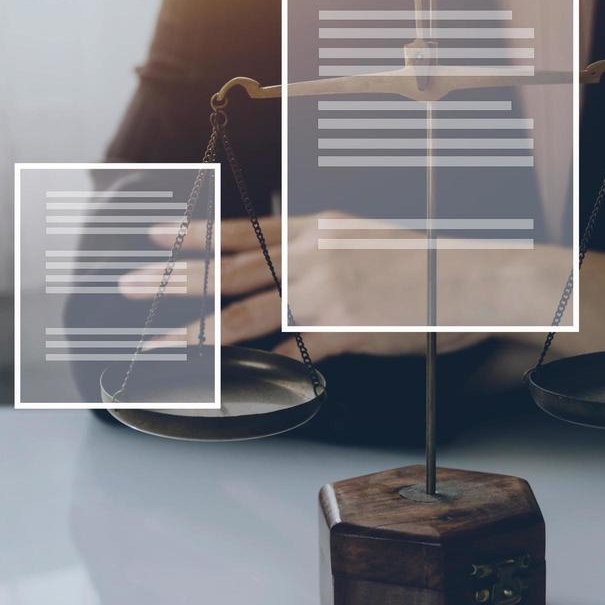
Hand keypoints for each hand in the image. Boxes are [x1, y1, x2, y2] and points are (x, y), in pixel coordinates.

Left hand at [119, 212, 569, 360]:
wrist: (477, 282)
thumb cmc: (429, 269)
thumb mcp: (366, 241)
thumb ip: (322, 246)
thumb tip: (286, 248)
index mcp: (319, 227)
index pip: (245, 229)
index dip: (196, 234)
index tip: (156, 234)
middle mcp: (314, 253)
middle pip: (231, 267)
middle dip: (174, 277)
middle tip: (128, 283)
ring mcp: (326, 291)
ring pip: (245, 311)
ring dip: (194, 328)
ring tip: (155, 339)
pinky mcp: (344, 329)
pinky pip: (286, 352)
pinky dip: (251, 365)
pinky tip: (220, 377)